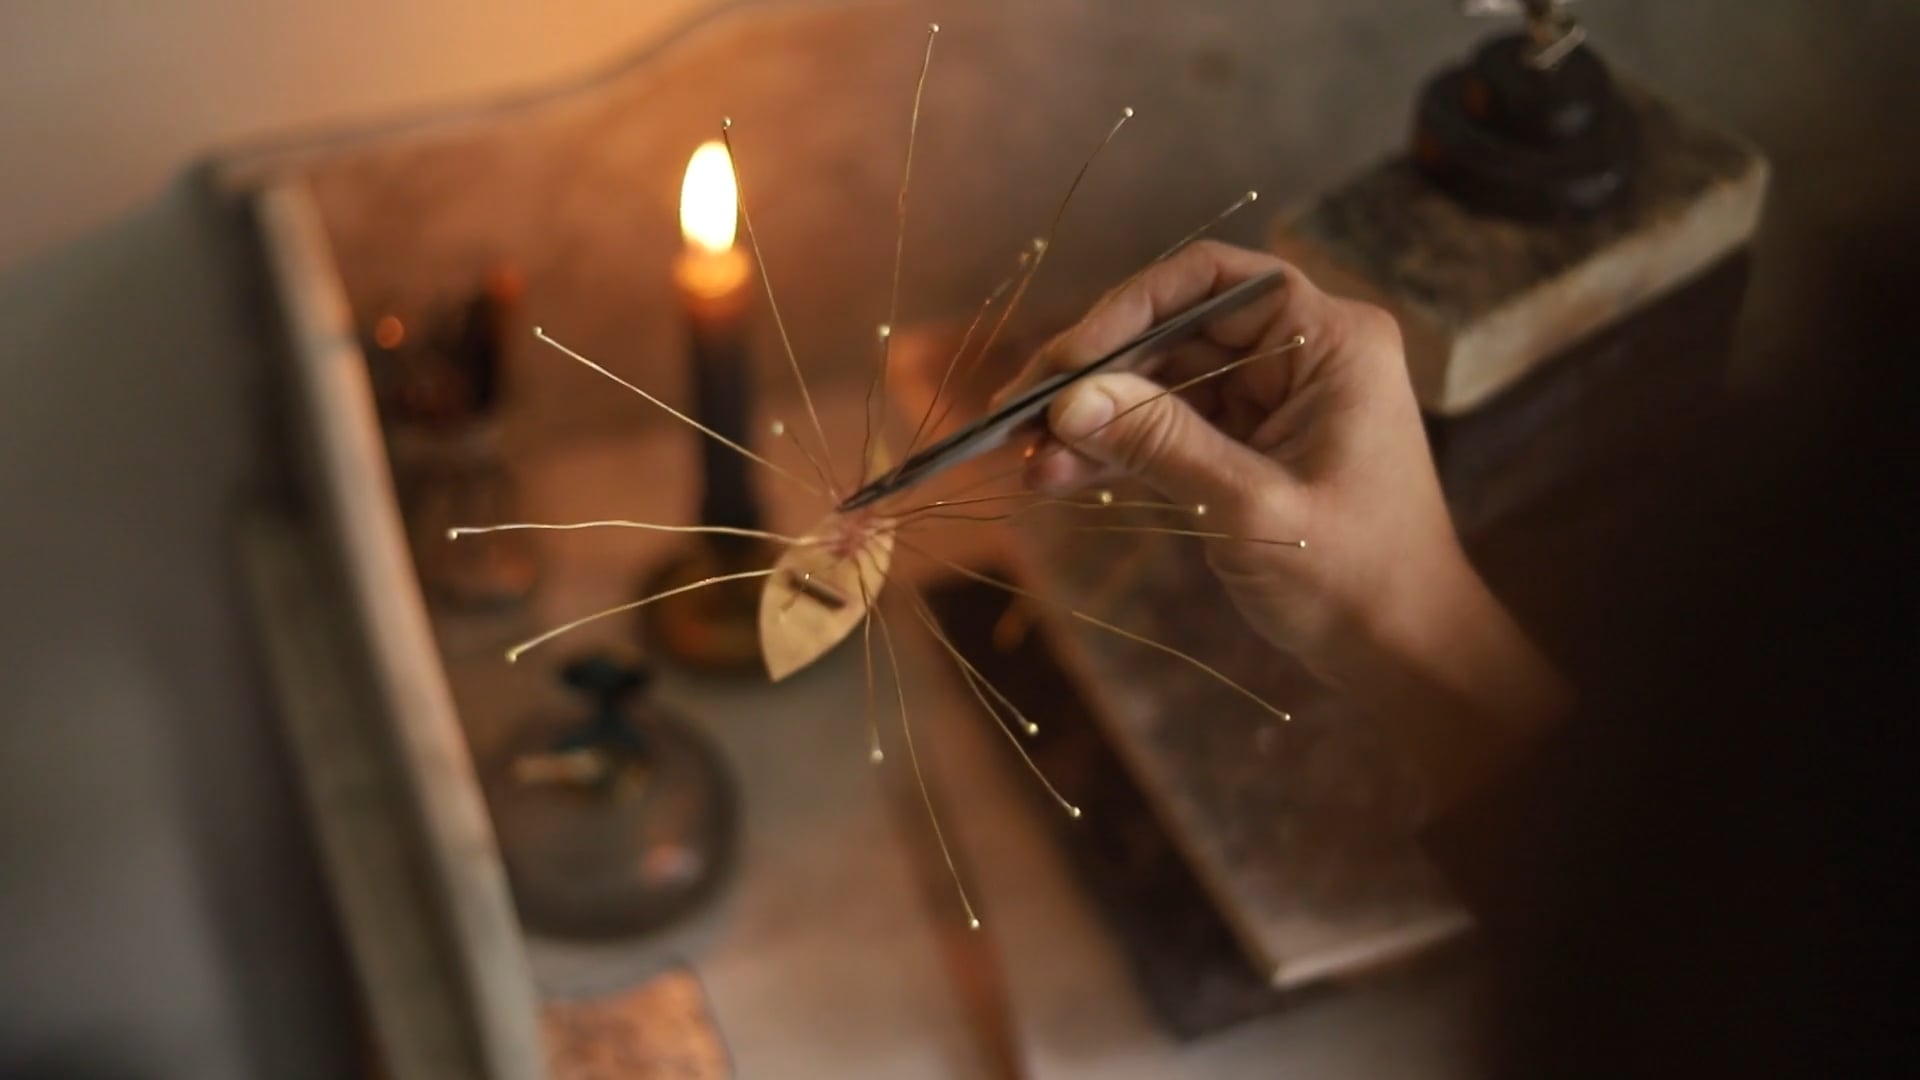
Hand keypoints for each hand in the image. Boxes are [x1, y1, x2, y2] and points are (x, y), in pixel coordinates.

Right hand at [1015, 241, 1568, 808]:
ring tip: (1026, 457)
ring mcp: (1272, 400)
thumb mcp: (1252, 508)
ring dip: (1095, 419)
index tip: (1068, 361)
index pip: (1215, 282)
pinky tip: (1056, 476)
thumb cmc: (1357, 578)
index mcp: (1330, 341)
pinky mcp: (1248, 445)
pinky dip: (1117, 452)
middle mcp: (1302, 353)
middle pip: (1176, 330)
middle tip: (1019, 412)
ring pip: (1162, 383)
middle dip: (1096, 373)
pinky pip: (1168, 429)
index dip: (1131, 307)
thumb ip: (1162, 445)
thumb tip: (1069, 399)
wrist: (1402, 653)